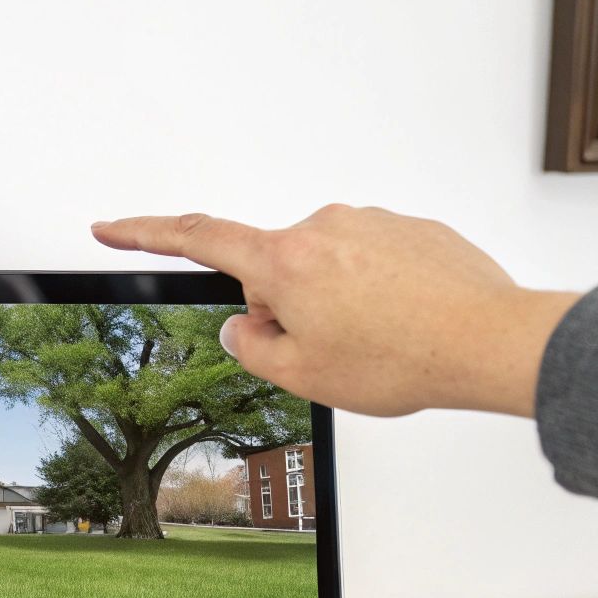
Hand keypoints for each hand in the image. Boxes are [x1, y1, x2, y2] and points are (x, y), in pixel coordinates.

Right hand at [91, 207, 579, 417]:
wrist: (488, 340)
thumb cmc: (402, 358)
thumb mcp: (303, 375)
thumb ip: (253, 348)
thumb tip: (243, 325)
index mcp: (285, 261)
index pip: (197, 238)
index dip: (144, 233)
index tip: (109, 227)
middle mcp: (324, 227)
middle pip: (276, 269)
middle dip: (290, 308)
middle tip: (330, 352)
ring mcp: (372, 222)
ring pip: (329, 269)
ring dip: (340, 303)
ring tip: (380, 343)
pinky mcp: (413, 229)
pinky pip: (375, 264)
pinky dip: (380, 295)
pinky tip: (407, 325)